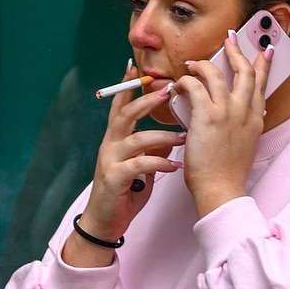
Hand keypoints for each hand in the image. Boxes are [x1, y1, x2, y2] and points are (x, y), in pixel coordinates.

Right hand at [63, 62, 184, 265]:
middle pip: (125, 114)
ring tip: (184, 136)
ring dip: (162, 135)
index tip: (136, 65)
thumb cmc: (124, 192)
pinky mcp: (114, 179)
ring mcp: (110, 161)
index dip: (126, 85)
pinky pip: (139, 165)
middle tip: (168, 89)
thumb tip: (171, 135)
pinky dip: (160, 163)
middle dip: (146, 100)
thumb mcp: (140, 166)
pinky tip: (176, 166)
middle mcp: (110, 145)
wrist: (105, 223)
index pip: (120, 105)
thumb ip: (151, 149)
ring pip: (135, 139)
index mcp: (116, 138)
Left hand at [173, 34, 271, 216]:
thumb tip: (235, 115)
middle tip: (230, 38)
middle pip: (244, 71)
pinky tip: (177, 86)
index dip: (264, 65)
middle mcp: (244, 112)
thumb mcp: (244, 146)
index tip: (265, 50)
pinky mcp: (207, 116)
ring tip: (192, 64)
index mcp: (254, 120)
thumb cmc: (227, 174)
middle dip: (237, 50)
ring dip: (202, 64)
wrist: (221, 189)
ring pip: (216, 73)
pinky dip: (184, 82)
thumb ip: (242, 127)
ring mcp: (227, 112)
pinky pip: (194, 86)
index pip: (261, 84)